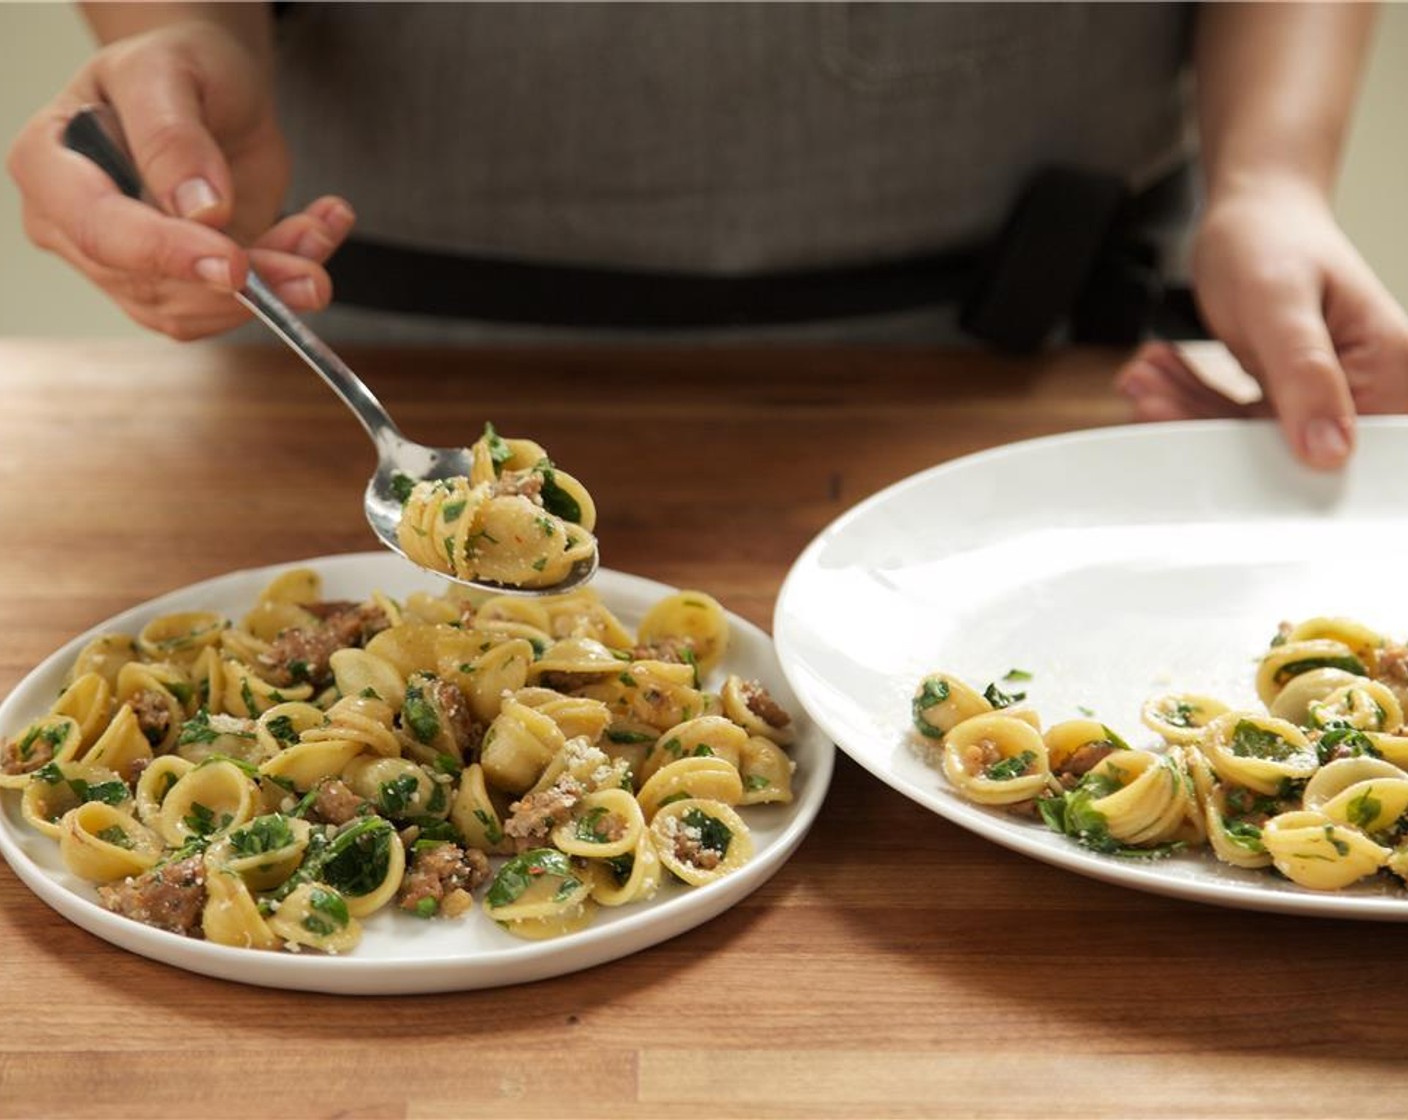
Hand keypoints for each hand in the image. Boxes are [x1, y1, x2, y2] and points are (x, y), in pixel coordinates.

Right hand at [6, 21, 354, 339]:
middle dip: (243, 277)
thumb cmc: (177, 69)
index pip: (100, 230)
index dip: (166, 253)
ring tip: (320, 228)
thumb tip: (199, 210)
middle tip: (310, 251)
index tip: (233, 262)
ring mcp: (126, 266)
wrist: (213, 91)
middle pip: (155, 283)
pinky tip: (316, 234)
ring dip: (274, 281)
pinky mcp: (177, 289)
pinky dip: (284, 282)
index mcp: (50, 164)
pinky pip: (230, 307)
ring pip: (201, 308)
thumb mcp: (170, 74)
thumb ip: (173, 136)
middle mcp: (75, 228)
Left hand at [1116, 180, 1407, 469]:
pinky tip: (1161, 376)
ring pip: (1250, 436)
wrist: (1256, 211)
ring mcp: (1328, 395)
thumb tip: (1330, 451)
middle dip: (1208, 426)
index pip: (1341, 451)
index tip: (1197, 435)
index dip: (1270, 461)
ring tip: (1146, 381)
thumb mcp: (1279, 303)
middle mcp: (1370, 388)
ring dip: (1189, 412)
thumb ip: (1304, 373)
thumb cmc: (1272, 240)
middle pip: (1286, 448)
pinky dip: (1194, 400)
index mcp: (1391, 370)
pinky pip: (1237, 419)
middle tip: (1150, 400)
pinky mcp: (1292, 396)